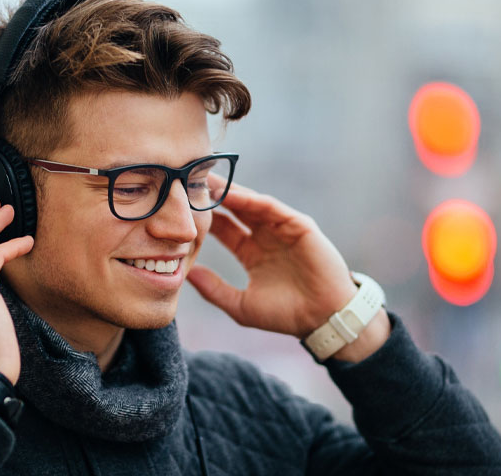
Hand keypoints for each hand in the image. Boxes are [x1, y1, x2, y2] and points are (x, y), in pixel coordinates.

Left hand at [187, 177, 359, 338]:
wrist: (322, 319)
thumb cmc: (285, 315)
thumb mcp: (240, 305)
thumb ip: (214, 289)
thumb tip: (186, 274)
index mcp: (251, 253)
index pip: (223, 229)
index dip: (204, 219)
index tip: (178, 209)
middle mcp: (265, 236)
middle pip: (234, 210)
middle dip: (213, 197)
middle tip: (186, 182)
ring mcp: (282, 229)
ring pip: (250, 204)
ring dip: (228, 192)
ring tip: (204, 181)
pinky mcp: (298, 225)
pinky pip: (270, 208)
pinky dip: (250, 199)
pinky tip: (231, 194)